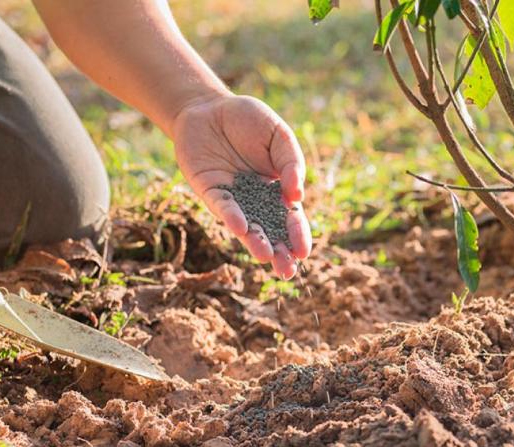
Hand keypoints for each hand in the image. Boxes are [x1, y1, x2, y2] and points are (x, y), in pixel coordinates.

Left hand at [171, 93, 311, 278]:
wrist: (210, 108)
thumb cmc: (250, 121)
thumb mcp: (280, 136)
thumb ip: (291, 163)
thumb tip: (296, 194)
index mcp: (278, 190)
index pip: (291, 218)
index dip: (298, 235)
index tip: (303, 252)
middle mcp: (256, 200)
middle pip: (271, 231)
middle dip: (279, 252)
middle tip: (287, 272)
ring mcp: (234, 198)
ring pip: (247, 226)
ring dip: (256, 242)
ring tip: (265, 258)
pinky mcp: (210, 191)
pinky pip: (223, 206)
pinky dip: (232, 216)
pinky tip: (241, 227)